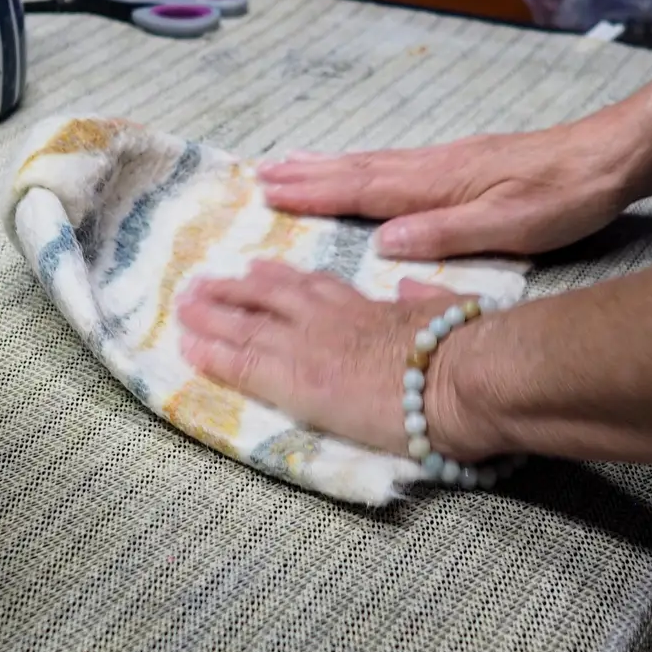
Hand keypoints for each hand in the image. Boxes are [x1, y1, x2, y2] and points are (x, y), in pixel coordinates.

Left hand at [177, 261, 491, 459]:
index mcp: (370, 306)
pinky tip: (188, 347)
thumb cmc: (468, 350)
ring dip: (211, 314)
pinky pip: (242, 364)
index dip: (282, 280)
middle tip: (203, 284)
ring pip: (247, 324)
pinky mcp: (296, 380)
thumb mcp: (452, 310)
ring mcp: (309, 346)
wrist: (459, 376)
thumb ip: (426, 297)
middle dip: (235, 291)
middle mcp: (331, 319)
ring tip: (183, 306)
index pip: (316, 289)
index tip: (258, 271)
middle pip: (271, 297)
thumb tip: (412, 281)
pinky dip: (212, 353)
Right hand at [255, 71, 651, 260]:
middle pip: (359, 170)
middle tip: (260, 176)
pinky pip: (397, 164)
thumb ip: (446, 234)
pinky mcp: (467, 163)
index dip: (315, 194)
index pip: (364, 189)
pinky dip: (364, 165)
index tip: (269, 194)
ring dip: (329, 166)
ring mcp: (450, 161)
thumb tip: (383, 243)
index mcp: (441, 183)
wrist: (612, 154)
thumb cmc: (567, 196)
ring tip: (291, 164)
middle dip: (308, 175)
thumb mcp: (513, 227)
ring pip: (375, 163)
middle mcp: (436, 166)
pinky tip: (362, 169)